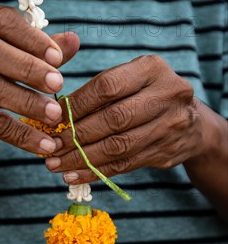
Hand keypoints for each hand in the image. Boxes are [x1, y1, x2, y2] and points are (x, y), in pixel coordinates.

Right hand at [0, 4, 79, 153]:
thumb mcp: (7, 48)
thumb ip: (38, 46)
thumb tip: (74, 41)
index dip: (29, 37)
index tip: (57, 56)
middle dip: (27, 68)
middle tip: (58, 84)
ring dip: (25, 102)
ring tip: (54, 115)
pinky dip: (19, 134)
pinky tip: (42, 143)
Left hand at [46, 55, 200, 182]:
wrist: (192, 124)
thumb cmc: (146, 96)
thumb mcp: (132, 79)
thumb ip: (100, 89)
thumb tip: (56, 113)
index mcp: (152, 69)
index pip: (107, 86)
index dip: (77, 104)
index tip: (53, 118)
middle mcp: (166, 95)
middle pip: (114, 119)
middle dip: (77, 135)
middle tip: (51, 145)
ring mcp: (169, 126)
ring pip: (118, 147)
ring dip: (82, 158)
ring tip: (56, 164)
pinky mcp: (165, 152)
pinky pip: (124, 165)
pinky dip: (95, 171)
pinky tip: (73, 175)